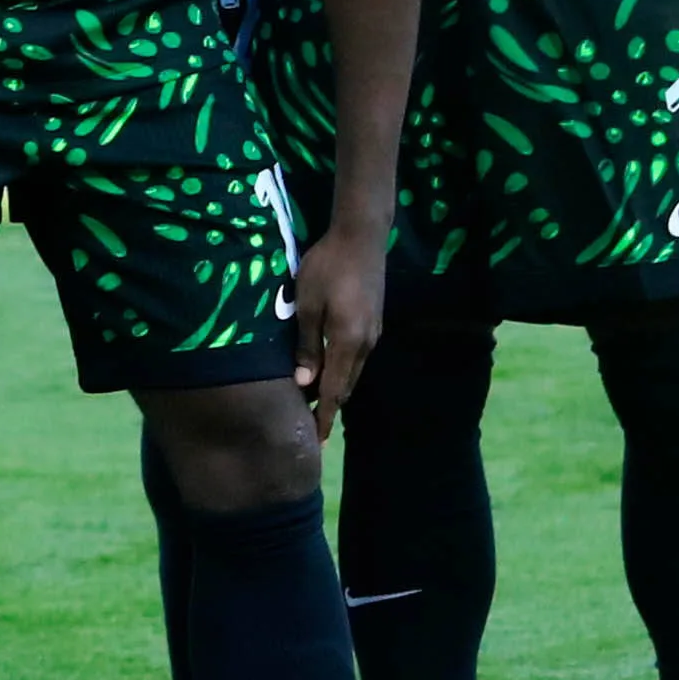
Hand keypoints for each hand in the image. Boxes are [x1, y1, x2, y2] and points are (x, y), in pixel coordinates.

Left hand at [292, 229, 388, 428]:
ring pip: (352, 372)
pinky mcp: (374, 323)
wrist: (360, 238)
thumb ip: (306, 345)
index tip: (316, 440)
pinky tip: (328, 371)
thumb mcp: (307, 305)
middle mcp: (365, 344)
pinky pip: (356, 357)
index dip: (324, 416)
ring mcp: (373, 334)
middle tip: (311, 428)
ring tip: (316, 405)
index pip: (334, 391)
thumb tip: (305, 384)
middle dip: (329, 408)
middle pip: (346, 385)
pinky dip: (342, 371)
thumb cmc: (326, 267)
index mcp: (347, 342)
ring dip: (336, 389)